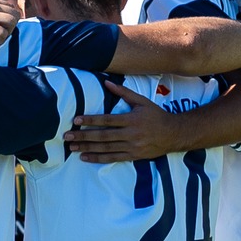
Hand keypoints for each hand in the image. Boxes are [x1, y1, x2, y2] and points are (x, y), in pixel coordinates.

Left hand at [64, 82, 180, 161]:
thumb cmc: (156, 115)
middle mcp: (131, 134)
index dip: (90, 120)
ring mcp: (131, 147)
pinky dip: (97, 158)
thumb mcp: (142, 101)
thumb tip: (107, 82)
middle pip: (103, 136)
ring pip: (105, 148)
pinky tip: (84, 157)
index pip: (107, 120)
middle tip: (67, 136)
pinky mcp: (132, 156)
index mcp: (132, 119)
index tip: (76, 120)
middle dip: (83, 136)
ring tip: (71, 147)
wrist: (173, 134)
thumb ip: (124, 93)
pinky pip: (112, 158)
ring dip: (87, 148)